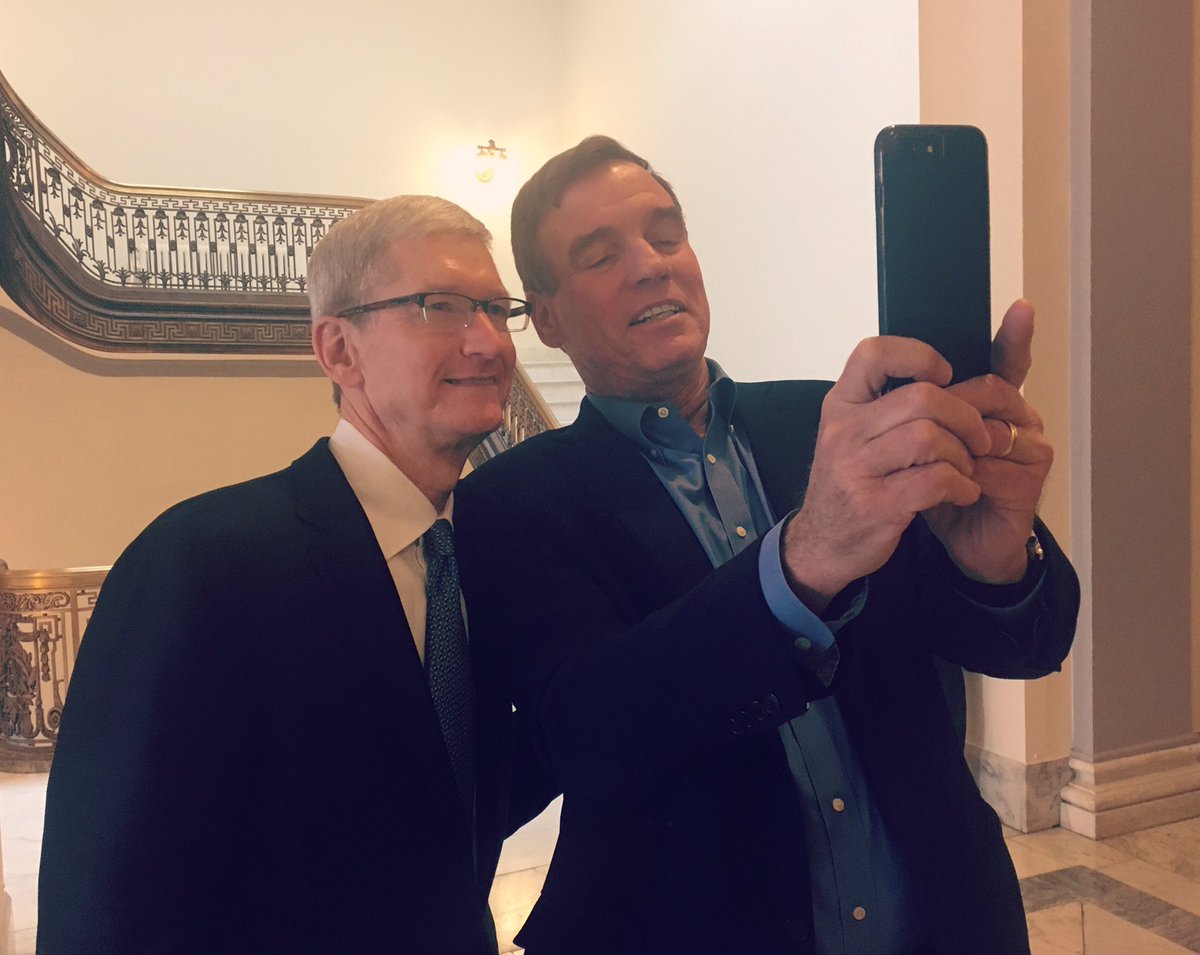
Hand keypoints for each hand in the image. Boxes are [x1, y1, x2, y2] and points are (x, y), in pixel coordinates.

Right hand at [781, 335, 990, 611]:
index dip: (918, 355)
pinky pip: (936, 480)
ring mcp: (856, 469)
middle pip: (921, 398)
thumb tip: (941, 381)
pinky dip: (962, 485)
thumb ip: (883, 406)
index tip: (944, 375)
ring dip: (964, 454)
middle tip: (978, 437)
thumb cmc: (847, 485)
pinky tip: (963, 491)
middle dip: (965, 416)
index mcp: (840, 405)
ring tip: (967, 468)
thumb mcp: (850, 436)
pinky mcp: (876, 505)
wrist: (820, 544)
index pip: (873, 354)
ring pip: (931, 437)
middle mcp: (843, 431)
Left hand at [925, 299, 1052, 582]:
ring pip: (985, 429)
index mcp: (989, 404)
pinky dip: (960, 478)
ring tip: (924, 468)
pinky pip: (990, 465)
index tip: (1021, 307)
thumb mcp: (913, 444)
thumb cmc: (933, 489)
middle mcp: (1017, 417)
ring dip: (949, 449)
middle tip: (910, 434)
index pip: (1005, 361)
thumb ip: (911, 410)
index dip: (1014, 337)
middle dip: (945, 412)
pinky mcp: (1031, 479)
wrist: (958, 545)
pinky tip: (949, 489)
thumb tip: (885, 371)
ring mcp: (1030, 446)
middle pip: (987, 391)